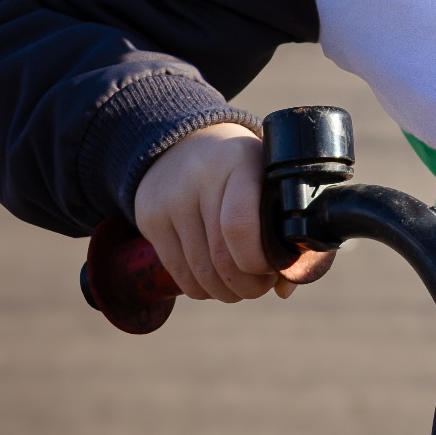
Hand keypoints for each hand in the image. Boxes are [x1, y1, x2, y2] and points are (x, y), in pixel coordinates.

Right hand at [133, 122, 335, 303]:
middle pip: (221, 258)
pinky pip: (178, 273)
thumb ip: (283, 228)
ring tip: (239, 286)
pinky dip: (201, 288)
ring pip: (199, 272)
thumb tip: (285, 289)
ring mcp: (170, 199)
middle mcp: (200, 177)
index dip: (258, 261)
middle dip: (247, 286)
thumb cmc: (242, 170)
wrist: (186, 142)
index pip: (240, 226)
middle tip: (259, 286)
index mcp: (240, 162)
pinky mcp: (150, 217)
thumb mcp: (266, 177)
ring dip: (224, 292)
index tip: (273, 267)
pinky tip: (214, 280)